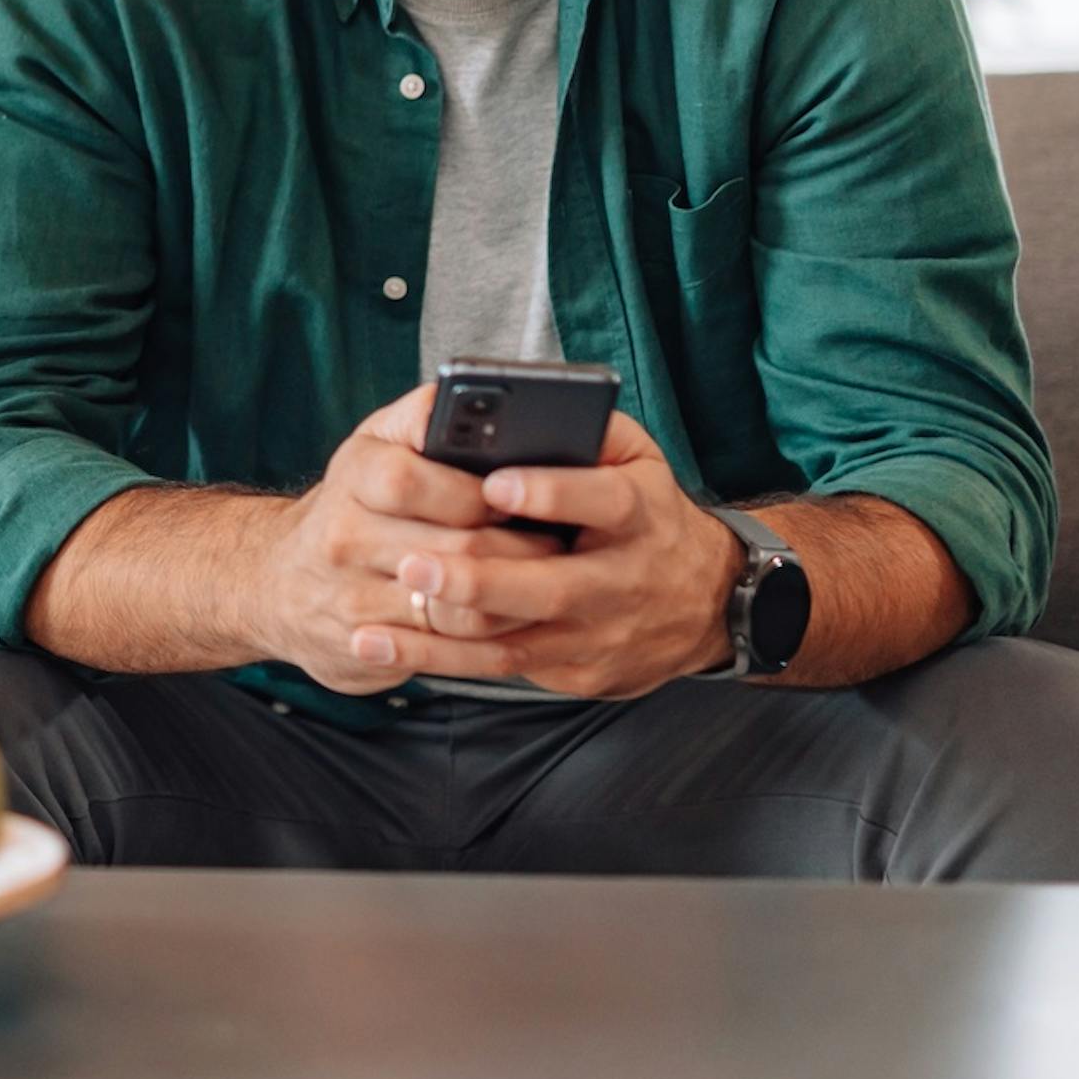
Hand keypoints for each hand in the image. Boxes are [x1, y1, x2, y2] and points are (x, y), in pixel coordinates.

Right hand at [250, 384, 576, 693]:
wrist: (279, 582)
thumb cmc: (354, 503)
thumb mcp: (376, 445)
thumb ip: (426, 418)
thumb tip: (483, 394)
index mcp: (355, 474)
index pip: (413, 480)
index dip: (478, 492)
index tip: (520, 494)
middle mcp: (344, 537)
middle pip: (450, 551)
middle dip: (519, 549)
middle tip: (562, 544)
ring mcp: (351, 599)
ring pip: (456, 610)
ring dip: (514, 601)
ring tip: (546, 584)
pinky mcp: (364, 650)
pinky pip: (445, 655)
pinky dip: (489, 642)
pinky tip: (516, 625)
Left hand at [379, 413, 744, 699]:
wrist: (707, 602)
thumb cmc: (648, 513)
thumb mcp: (639, 459)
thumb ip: (588, 431)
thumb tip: (522, 406)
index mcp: (639, 513)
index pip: (601, 501)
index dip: (550, 493)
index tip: (494, 484)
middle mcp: (622, 580)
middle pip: (547, 588)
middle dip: (477, 580)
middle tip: (413, 563)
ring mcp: (600, 634)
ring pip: (513, 641)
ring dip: (438, 637)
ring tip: (371, 624)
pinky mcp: (579, 672)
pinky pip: (502, 667)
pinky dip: (439, 661)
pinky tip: (383, 646)